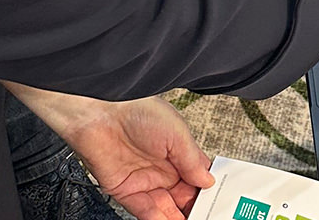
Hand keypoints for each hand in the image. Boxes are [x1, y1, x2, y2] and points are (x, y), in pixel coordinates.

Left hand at [4, 86, 214, 219]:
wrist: (99, 114)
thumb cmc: (135, 109)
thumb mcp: (176, 131)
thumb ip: (192, 159)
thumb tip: (207, 180)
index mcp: (178, 150)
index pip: (198, 176)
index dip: (208, 189)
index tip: (219, 201)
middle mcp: (162, 167)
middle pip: (185, 196)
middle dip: (197, 207)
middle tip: (208, 214)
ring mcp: (145, 180)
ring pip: (167, 208)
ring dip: (180, 217)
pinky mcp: (126, 191)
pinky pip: (146, 212)